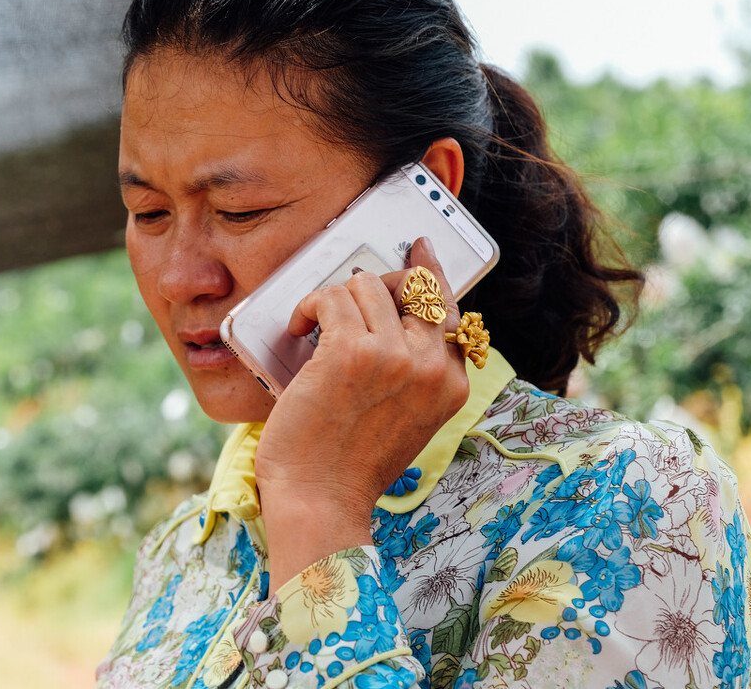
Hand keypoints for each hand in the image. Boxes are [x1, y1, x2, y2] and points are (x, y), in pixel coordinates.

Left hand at [254, 237, 470, 589]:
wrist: (320, 501)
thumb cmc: (350, 464)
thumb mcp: (404, 418)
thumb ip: (410, 372)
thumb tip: (388, 313)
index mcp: (452, 384)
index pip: (447, 309)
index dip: (429, 275)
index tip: (419, 250)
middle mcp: (431, 366)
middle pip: (410, 286)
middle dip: (372, 286)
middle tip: (342, 300)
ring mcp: (393, 356)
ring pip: (364, 286)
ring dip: (333, 301)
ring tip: (313, 329)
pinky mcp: (349, 352)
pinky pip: (330, 298)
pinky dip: (308, 308)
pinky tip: (299, 330)